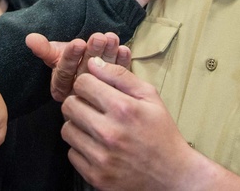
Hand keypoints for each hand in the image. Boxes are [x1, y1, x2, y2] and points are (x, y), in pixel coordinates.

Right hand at [25, 32, 129, 101]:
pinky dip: (122, 62)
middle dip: (93, 53)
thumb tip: (29, 38)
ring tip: (112, 38)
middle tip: (99, 37)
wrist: (85, 61)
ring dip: (109, 54)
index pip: (65, 73)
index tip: (78, 42)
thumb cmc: (68, 58)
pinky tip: (124, 49)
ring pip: (103, 73)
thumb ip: (44, 48)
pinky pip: (119, 77)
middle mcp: (79, 92)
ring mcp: (97, 91)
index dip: (71, 57)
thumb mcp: (55, 54)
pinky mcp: (114, 89)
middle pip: (86, 72)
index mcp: (61, 87)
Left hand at [63, 59, 239, 190]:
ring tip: (95, 127)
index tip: (94, 89)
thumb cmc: (161, 133)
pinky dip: (81, 148)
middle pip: (69, 105)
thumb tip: (93, 62)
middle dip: (79, 101)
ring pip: (67, 130)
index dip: (87, 82)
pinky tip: (97, 146)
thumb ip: (120, 75)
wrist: (172, 175)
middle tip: (92, 107)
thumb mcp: (150, 96)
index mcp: (123, 109)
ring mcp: (101, 158)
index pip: (82, 84)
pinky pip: (72, 153)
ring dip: (78, 125)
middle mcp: (109, 133)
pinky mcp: (96, 177)